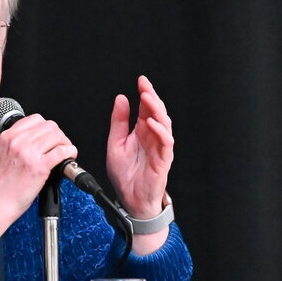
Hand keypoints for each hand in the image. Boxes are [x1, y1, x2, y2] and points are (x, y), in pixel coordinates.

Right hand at [0, 114, 77, 268]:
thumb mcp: (1, 156)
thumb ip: (16, 145)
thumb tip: (36, 142)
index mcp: (7, 137)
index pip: (36, 119)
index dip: (47, 128)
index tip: (49, 138)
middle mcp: (18, 141)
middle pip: (49, 126)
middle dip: (58, 136)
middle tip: (60, 147)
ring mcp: (28, 153)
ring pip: (57, 136)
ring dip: (65, 144)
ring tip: (64, 154)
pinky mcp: (39, 167)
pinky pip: (62, 151)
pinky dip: (70, 153)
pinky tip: (69, 158)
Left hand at [105, 75, 173, 218]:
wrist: (130, 199)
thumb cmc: (125, 175)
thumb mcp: (115, 144)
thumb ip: (119, 122)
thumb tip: (121, 99)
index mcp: (142, 132)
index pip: (147, 108)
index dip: (145, 93)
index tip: (141, 80)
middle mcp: (153, 137)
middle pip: (157, 112)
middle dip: (152, 97)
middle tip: (145, 85)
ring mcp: (160, 148)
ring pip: (164, 124)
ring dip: (156, 110)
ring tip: (148, 98)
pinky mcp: (163, 160)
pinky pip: (166, 143)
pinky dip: (160, 131)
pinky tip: (152, 123)